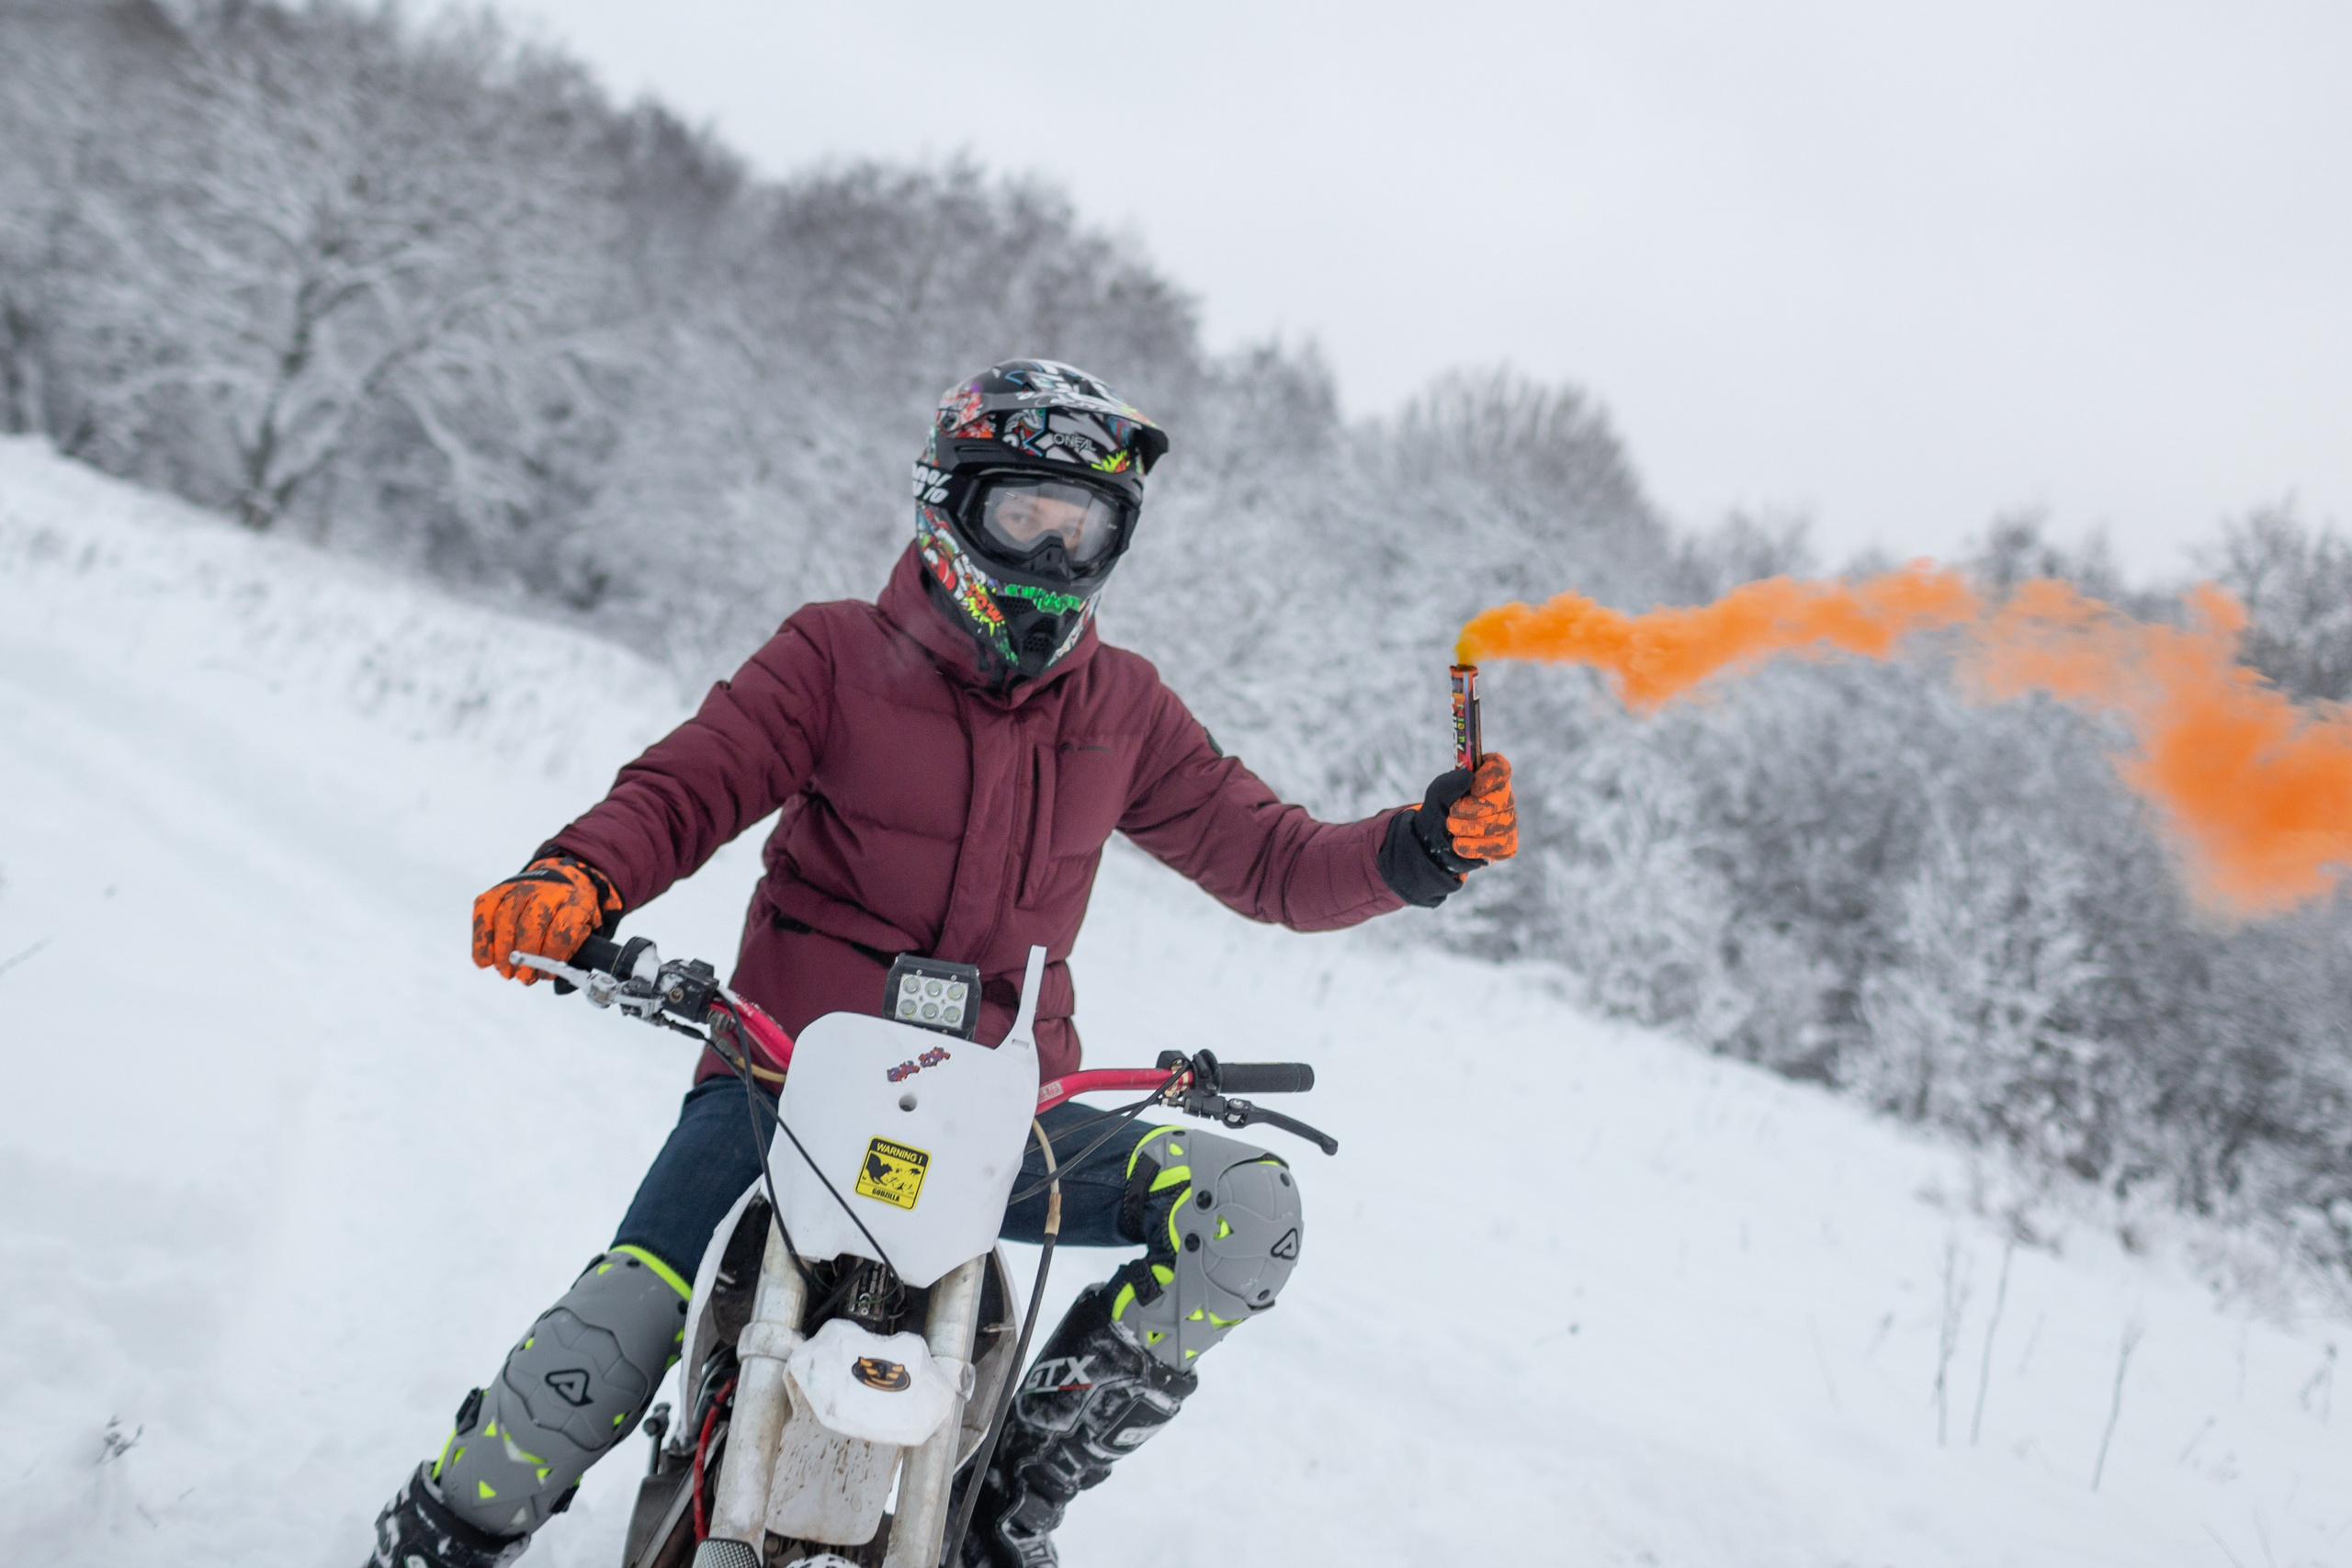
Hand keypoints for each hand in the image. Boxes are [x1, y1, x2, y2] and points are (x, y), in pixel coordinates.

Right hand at [471, 855, 621, 983]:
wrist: (557, 884)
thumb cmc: (568, 916)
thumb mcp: (584, 930)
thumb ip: (574, 950)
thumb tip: (552, 972)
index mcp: (573, 901)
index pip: (563, 929)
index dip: (553, 956)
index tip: (548, 973)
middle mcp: (546, 891)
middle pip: (531, 924)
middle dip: (526, 956)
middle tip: (524, 978)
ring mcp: (520, 888)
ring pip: (505, 918)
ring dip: (503, 952)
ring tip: (506, 972)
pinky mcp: (496, 891)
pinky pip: (484, 913)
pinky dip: (481, 941)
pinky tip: (485, 961)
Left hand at [1412, 753, 1516, 874]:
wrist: (1434, 839)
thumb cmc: (1440, 809)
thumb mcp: (1438, 793)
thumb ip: (1451, 782)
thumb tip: (1469, 778)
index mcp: (1487, 778)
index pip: (1501, 769)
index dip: (1492, 776)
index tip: (1474, 788)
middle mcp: (1502, 798)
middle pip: (1503, 799)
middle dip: (1475, 808)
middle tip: (1452, 813)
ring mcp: (1506, 821)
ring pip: (1502, 823)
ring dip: (1471, 827)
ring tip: (1451, 828)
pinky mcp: (1505, 844)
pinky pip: (1501, 845)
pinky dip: (1477, 846)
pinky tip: (1459, 844)